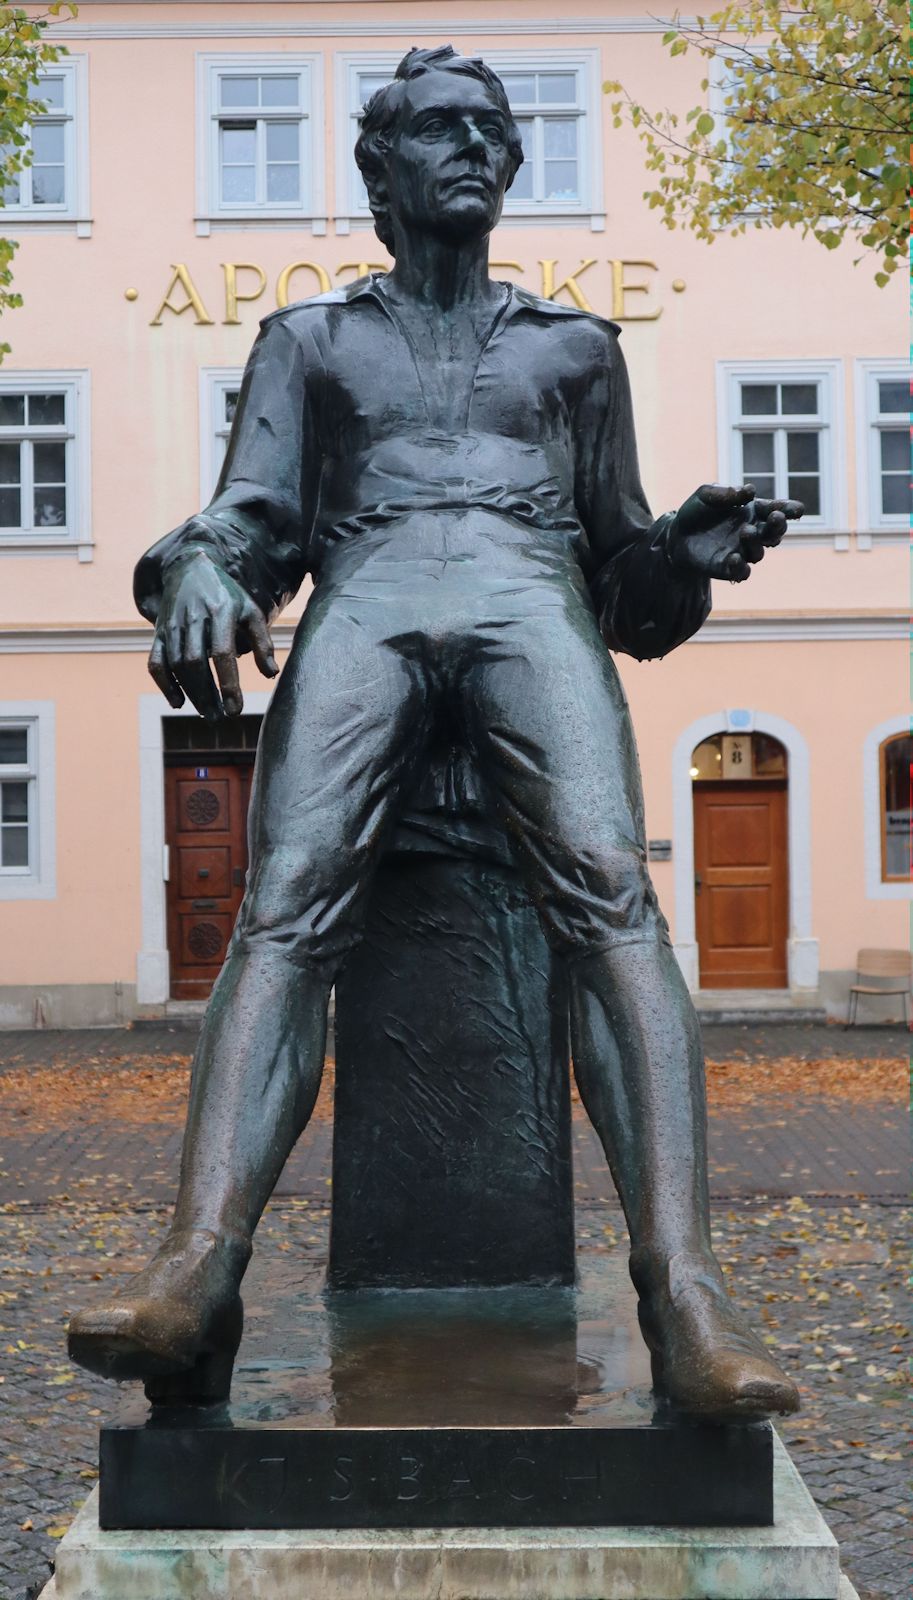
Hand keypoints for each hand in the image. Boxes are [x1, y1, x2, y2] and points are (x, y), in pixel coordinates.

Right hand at [147, 551, 277, 720]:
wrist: (189, 569)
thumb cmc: (227, 597)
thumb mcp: (251, 612)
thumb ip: (263, 643)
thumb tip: (271, 675)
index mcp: (220, 612)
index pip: (222, 653)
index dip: (228, 684)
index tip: (235, 709)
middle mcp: (193, 618)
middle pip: (195, 663)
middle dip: (206, 695)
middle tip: (219, 718)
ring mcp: (172, 625)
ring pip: (177, 665)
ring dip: (191, 694)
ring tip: (208, 714)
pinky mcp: (159, 632)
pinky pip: (156, 662)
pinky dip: (164, 685)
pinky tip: (178, 702)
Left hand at [668, 484, 803, 582]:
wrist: (673, 535)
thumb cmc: (694, 512)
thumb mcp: (706, 495)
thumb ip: (727, 492)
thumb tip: (751, 491)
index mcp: (751, 512)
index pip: (775, 509)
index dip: (788, 509)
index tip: (798, 509)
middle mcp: (751, 532)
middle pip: (774, 533)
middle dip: (779, 526)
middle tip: (776, 516)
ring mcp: (741, 551)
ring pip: (759, 553)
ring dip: (756, 542)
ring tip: (746, 531)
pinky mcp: (728, 568)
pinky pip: (742, 572)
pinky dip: (741, 567)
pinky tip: (735, 557)